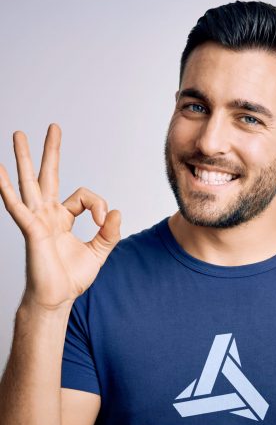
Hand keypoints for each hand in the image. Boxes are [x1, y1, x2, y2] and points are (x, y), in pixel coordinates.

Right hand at [0, 123, 120, 310]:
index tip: (104, 221)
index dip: (98, 205)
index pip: (84, 196)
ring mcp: (37, 220)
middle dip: (50, 151)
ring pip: (29, 182)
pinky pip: (16, 205)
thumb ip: (109, 232)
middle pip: (48, 175)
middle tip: (54, 127)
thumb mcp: (99, 251)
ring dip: (23, 158)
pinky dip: (6, 187)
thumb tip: (117, 210)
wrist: (58, 298)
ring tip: (18, 134)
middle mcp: (48, 214)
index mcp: (63, 217)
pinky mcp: (30, 229)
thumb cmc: (72, 277)